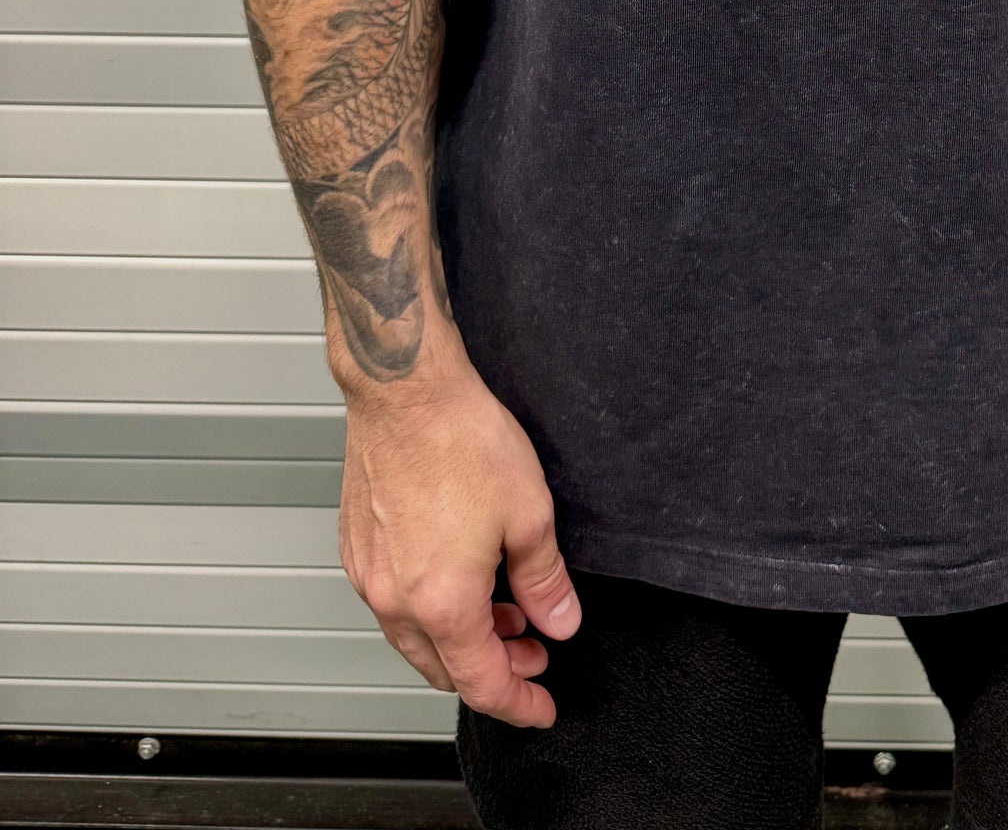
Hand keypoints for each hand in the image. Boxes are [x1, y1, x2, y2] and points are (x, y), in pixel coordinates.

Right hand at [338, 360, 580, 724]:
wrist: (406, 391)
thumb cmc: (461, 439)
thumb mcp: (529, 515)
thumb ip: (545, 581)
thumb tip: (560, 622)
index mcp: (441, 602)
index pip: (482, 683)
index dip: (518, 704)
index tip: (541, 707)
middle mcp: (396, 599)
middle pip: (444, 669)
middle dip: (493, 671)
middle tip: (532, 652)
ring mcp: (370, 574)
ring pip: (415, 639)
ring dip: (461, 639)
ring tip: (505, 612)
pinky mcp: (358, 547)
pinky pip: (394, 603)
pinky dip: (431, 609)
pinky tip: (462, 578)